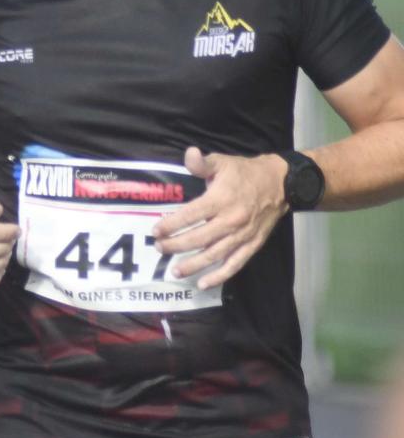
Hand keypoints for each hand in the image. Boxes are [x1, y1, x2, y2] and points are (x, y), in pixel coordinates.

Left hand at [152, 146, 286, 287]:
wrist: (281, 184)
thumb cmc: (245, 172)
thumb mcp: (222, 161)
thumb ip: (202, 163)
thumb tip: (188, 154)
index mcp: (221, 200)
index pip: (191, 215)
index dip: (172, 224)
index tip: (156, 231)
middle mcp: (231, 221)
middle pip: (199, 238)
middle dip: (176, 246)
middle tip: (159, 249)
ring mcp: (242, 235)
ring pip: (215, 255)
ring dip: (194, 265)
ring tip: (175, 271)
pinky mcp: (253, 245)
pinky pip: (235, 264)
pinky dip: (220, 276)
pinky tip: (204, 283)